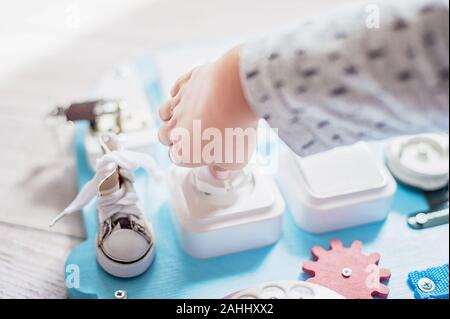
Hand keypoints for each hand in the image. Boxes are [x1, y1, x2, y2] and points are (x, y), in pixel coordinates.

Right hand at [158, 47, 257, 170]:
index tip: (199, 154)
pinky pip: (176, 88)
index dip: (186, 156)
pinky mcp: (187, 83)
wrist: (236, 93)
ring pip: (164, 112)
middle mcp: (176, 127)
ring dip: (170, 116)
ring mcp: (180, 103)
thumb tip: (219, 172)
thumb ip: (224, 168)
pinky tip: (189, 94)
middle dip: (172, 137)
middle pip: (163, 135)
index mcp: (184, 151)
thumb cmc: (235, 130)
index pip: (175, 157)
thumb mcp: (236, 160)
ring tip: (185, 116)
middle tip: (190, 136)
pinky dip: (178, 91)